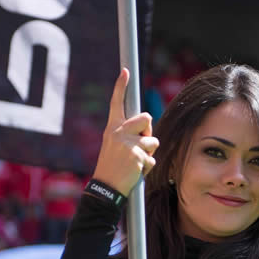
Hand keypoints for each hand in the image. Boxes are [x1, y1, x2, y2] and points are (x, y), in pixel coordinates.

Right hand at [92, 67, 158, 196]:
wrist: (106, 188)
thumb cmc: (112, 167)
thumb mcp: (114, 146)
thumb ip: (128, 134)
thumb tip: (147, 127)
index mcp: (112, 128)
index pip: (117, 103)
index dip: (121, 86)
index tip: (125, 71)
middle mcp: (119, 133)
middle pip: (147, 118)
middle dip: (148, 131)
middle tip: (140, 145)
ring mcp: (129, 144)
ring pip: (153, 141)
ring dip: (148, 153)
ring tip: (134, 163)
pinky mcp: (138, 157)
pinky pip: (152, 159)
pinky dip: (147, 168)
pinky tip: (135, 173)